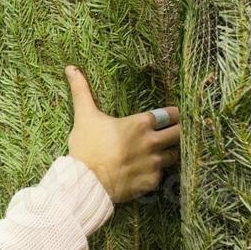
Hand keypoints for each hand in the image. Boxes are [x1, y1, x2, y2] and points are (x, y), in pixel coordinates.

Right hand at [64, 65, 179, 203]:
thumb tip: (70, 68)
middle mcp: (152, 142)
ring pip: (173, 155)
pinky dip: (157, 171)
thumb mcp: (84, 115)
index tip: (177, 114)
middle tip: (179, 130)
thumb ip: (81, 91)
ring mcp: (154, 164)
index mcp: (140, 124)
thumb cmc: (87, 146)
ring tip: (164, 150)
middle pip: (179, 134)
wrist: (87, 182)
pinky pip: (161, 175)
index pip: (170, 114)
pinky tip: (149, 169)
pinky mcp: (152, 182)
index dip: (175, 113)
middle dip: (180, 131)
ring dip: (170, 151)